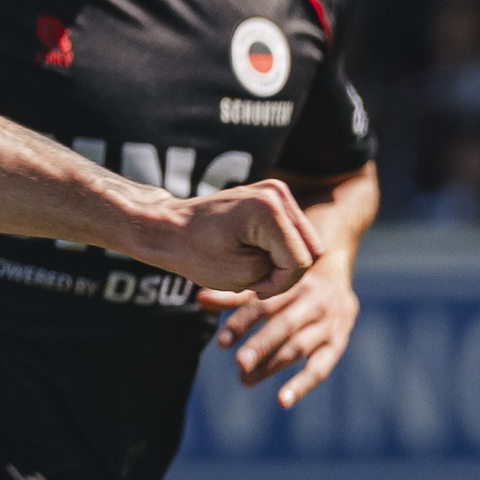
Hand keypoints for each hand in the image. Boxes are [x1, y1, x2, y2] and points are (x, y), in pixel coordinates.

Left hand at [145, 178, 320, 305]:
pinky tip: (255, 254)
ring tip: (253, 267)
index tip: (253, 288)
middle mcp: (277, 193)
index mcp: (269, 210)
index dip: (280, 284)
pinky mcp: (273, 195)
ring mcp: (276, 190)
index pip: (301, 261)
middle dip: (287, 272)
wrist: (169, 228)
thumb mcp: (241, 275)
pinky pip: (294, 232)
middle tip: (255, 281)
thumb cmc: (195, 253)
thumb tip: (303, 262)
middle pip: (311, 249)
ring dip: (284, 261)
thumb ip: (280, 272)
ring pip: (306, 241)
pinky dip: (280, 249)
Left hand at [212, 252, 360, 408]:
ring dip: (272, 366)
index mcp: (293, 281)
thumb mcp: (268, 284)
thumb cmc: (290, 283)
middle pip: (284, 325)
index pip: (265, 304)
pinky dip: (301, 386)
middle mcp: (314, 300)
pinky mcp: (337, 343)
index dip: (242, 322)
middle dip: (260, 346)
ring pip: (298, 347)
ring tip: (245, 380)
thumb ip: (234, 295)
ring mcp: (329, 323)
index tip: (222, 342)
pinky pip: (320, 368)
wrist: (339, 276)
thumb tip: (200, 300)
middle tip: (239, 364)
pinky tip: (282, 401)